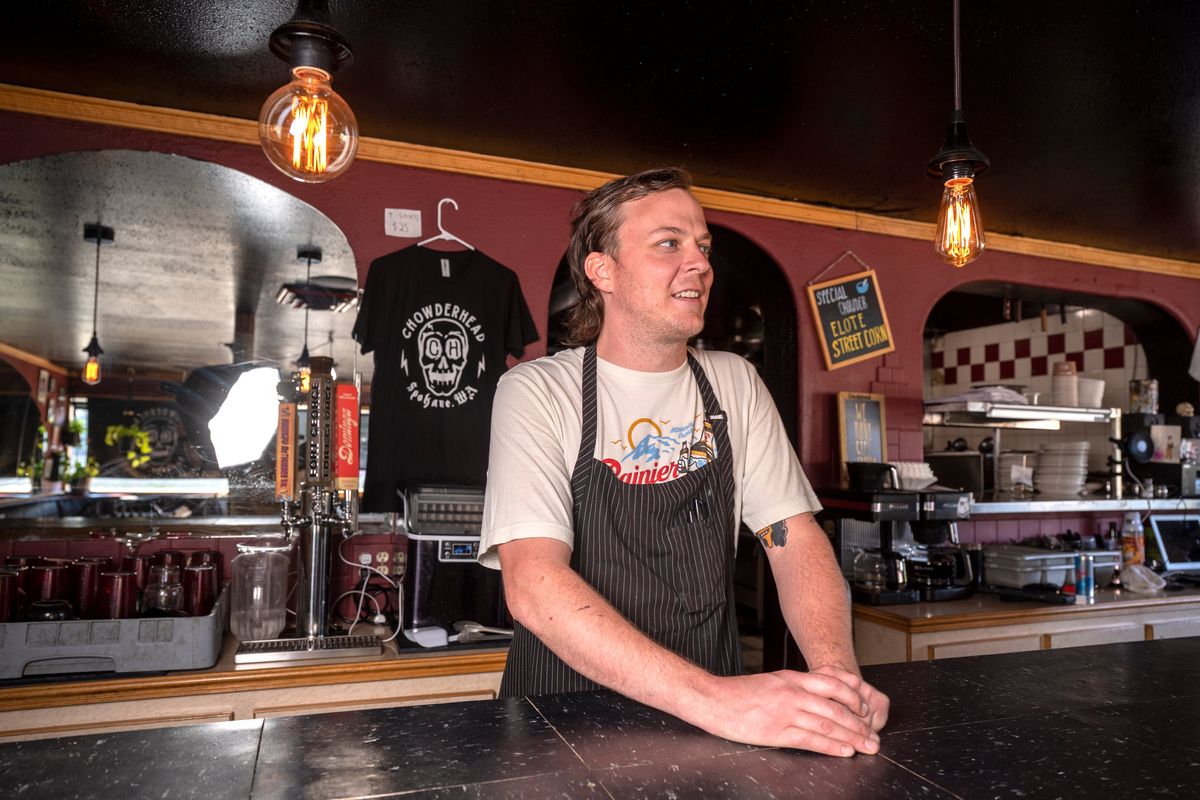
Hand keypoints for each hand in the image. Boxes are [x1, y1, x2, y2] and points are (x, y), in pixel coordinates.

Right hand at [689, 670, 881, 756]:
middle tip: (874, 737)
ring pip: (828, 724)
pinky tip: (845, 752)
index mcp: (792, 679)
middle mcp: (793, 693)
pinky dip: (831, 746)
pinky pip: (810, 739)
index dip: (854, 697)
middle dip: (859, 724)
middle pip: (836, 707)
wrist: (713, 700)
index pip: (833, 684)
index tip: (866, 710)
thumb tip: (818, 698)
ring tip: (867, 747)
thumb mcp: (772, 681)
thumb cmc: (740, 693)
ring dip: (852, 737)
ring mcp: (785, 712)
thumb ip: (795, 688)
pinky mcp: (776, 731)